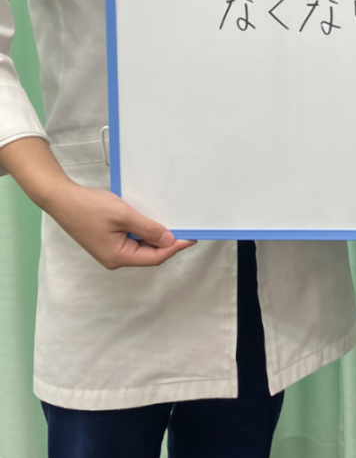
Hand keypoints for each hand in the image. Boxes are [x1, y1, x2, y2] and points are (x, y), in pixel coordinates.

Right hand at [49, 182, 195, 268]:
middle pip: (148, 254)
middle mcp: (114, 258)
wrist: (62, 199)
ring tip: (170, 223)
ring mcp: (110, 251)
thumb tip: (168, 240)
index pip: (155, 257)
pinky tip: (150, 221)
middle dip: (166, 242)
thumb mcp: (123, 215)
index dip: (174, 247)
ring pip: (140, 246)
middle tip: (184, 228)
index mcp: (118, 257)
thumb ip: (148, 229)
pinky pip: (131, 239)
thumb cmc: (89, 207)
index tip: (190, 238)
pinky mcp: (107, 241)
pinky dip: (142, 231)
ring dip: (154, 236)